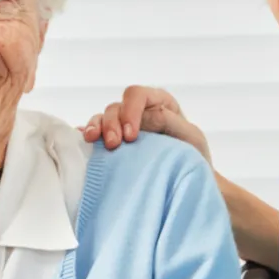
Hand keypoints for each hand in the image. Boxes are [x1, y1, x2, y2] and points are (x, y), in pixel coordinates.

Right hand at [81, 85, 211, 164]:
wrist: (189, 183)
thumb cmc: (195, 157)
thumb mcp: (191, 136)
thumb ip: (169, 121)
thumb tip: (144, 117)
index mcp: (159, 103)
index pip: (137, 95)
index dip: (130, 111)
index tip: (132, 136)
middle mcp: (138, 111)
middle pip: (115, 107)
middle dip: (111, 124)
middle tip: (113, 145)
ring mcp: (123, 127)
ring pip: (102, 118)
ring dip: (96, 127)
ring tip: (92, 140)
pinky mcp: (114, 143)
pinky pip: (96, 133)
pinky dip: (87, 134)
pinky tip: (83, 141)